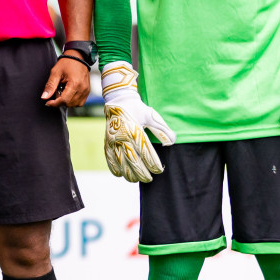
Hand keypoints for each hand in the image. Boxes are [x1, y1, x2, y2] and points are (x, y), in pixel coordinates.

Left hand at [43, 54, 90, 107]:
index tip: (48, 102)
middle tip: (56, 91)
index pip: (64, 100)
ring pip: (75, 104)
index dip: (54, 103)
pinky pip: (80, 102)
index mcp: (75, 84)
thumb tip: (44, 97)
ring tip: (62, 91)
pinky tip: (68, 93)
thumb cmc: (66, 63)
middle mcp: (83, 89)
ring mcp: (86, 90)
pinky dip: (73, 101)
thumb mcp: (55, 73)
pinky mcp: (87, 91)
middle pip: (69, 104)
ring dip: (66, 101)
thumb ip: (50, 86)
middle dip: (60, 101)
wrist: (77, 57)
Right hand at [100, 62, 175, 182]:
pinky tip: (121, 174)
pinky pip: (109, 159)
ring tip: (137, 179)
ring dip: (129, 174)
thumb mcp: (151, 116)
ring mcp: (113, 141)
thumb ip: (162, 129)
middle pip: (133, 161)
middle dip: (142, 173)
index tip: (159, 170)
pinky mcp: (106, 142)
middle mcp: (122, 137)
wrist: (118, 99)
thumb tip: (172, 141)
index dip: (153, 164)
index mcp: (135, 130)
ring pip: (120, 163)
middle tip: (149, 179)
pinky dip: (115, 169)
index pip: (145, 152)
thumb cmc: (138, 109)